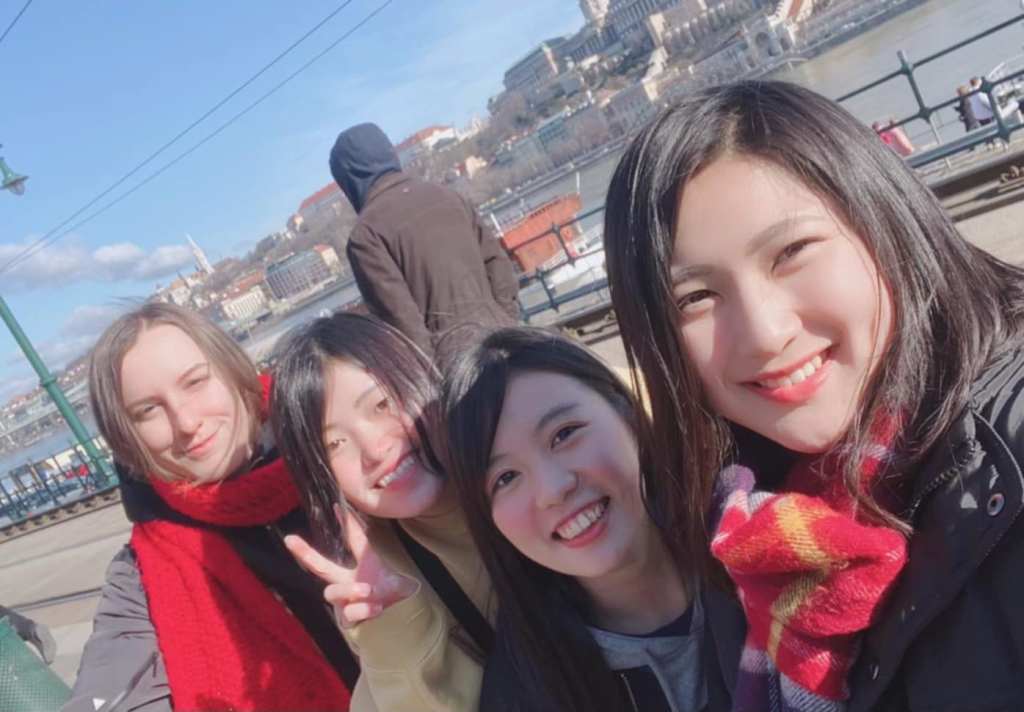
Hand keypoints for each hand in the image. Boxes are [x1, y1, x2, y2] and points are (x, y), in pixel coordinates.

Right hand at [285, 505, 418, 626]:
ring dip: (349, 590)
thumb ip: (371, 546)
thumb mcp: (386, 567)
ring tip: (368, 590)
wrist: (398, 614)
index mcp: (353, 568)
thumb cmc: (386, 588)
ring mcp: (343, 602)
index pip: (349, 541)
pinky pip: (348, 614)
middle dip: (303, 552)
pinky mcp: (348, 621)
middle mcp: (343, 583)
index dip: (345, 524)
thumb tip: (358, 517)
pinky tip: (376, 607)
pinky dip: (362, 610)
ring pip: (331, 592)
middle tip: (290, 539)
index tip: (337, 506)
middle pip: (319, 566)